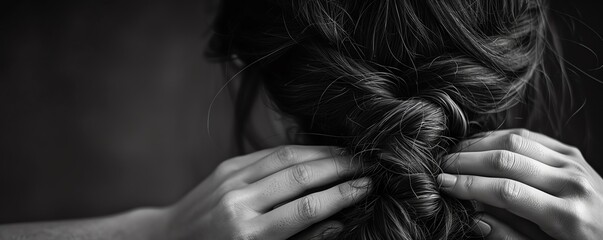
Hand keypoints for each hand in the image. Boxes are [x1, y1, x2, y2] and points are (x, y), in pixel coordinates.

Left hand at [160, 145, 368, 239]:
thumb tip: (338, 221)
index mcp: (249, 237)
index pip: (307, 210)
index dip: (342, 196)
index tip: (368, 186)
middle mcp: (240, 204)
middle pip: (300, 177)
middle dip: (339, 168)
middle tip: (368, 164)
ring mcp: (231, 181)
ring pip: (287, 157)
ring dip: (324, 153)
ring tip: (350, 154)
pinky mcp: (227, 167)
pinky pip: (269, 153)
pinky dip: (299, 150)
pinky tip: (319, 151)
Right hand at [438, 129, 602, 239]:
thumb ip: (510, 237)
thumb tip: (475, 217)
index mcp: (567, 217)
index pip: (507, 191)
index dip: (470, 185)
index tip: (443, 184)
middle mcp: (573, 184)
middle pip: (508, 160)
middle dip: (468, 161)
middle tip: (442, 166)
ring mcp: (574, 164)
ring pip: (516, 141)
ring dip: (480, 144)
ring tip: (456, 153)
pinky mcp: (572, 153)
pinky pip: (530, 136)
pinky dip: (500, 136)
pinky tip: (481, 144)